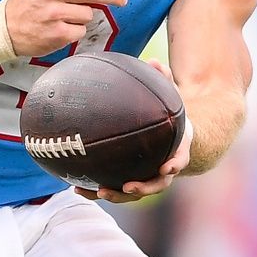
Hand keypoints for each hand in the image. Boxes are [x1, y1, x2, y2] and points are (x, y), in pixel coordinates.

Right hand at [5, 0, 130, 56]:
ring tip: (66, 16)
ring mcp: (55, 13)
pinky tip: (61, 28)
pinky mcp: (57, 33)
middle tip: (121, 0)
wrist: (6, 27)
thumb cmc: (31, 2)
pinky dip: (76, 30)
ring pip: (88, 14)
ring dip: (84, 16)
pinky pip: (81, 30)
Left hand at [74, 59, 188, 203]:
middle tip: (126, 187)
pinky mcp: (131, 180)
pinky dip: (97, 190)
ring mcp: (147, 177)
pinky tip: (76, 187)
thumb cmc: (169, 115)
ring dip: (116, 195)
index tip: (168, 168)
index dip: (175, 166)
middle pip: (156, 185)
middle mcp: (163, 169)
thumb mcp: (171, 97)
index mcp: (176, 150)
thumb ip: (165, 80)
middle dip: (142, 189)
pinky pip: (115, 188)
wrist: (173, 137)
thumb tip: (154, 60)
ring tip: (98, 192)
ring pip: (133, 193)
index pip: (179, 160)